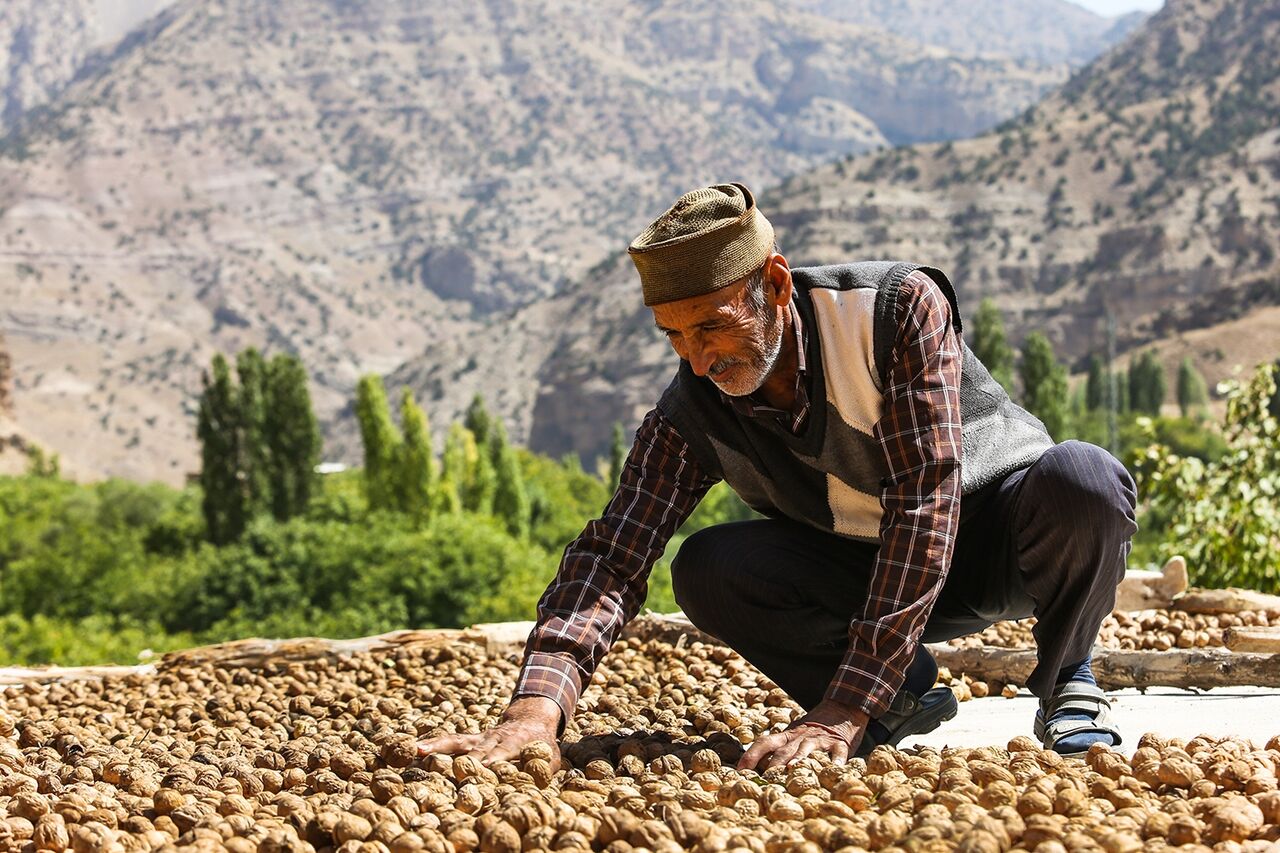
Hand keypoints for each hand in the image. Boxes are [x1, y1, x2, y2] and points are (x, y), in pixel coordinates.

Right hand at [416, 696, 562, 770]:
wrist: (531, 719)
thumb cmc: (542, 744)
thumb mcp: (550, 758)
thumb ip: (543, 770)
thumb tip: (534, 784)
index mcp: (513, 743)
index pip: (500, 754)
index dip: (490, 762)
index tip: (479, 772)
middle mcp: (493, 739)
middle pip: (475, 753)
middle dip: (462, 764)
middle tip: (445, 775)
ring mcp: (480, 738)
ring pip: (458, 743)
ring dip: (438, 747)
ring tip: (418, 750)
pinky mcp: (470, 740)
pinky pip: (451, 742)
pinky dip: (434, 745)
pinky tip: (415, 748)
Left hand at [738, 698, 869, 770]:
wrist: (841, 708)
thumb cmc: (813, 727)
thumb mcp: (793, 733)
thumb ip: (780, 748)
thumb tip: (757, 768)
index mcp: (787, 736)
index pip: (765, 743)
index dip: (751, 755)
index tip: (740, 771)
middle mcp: (801, 737)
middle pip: (783, 751)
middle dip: (772, 766)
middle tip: (763, 781)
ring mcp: (820, 740)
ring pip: (807, 749)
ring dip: (798, 758)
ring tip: (791, 769)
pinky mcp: (840, 744)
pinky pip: (837, 754)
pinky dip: (836, 762)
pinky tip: (834, 770)